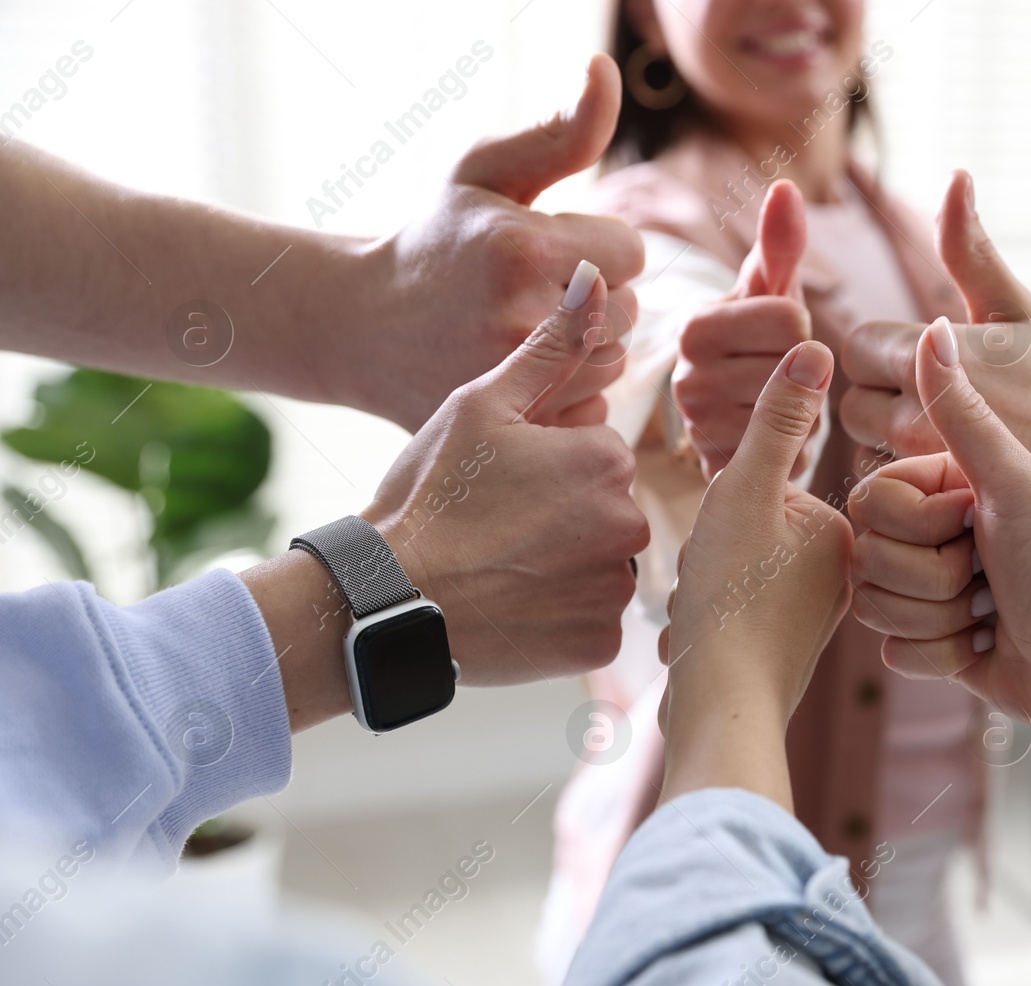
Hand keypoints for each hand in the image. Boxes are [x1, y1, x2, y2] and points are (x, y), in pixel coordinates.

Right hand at [359, 54, 645, 429]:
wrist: (364, 326)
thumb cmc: (437, 240)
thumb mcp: (486, 171)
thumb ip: (561, 130)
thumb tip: (606, 69)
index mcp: (524, 248)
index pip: (631, 251)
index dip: (599, 246)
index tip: (554, 250)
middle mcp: (522, 318)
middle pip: (630, 311)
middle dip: (595, 298)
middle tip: (536, 293)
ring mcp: (516, 380)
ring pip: (614, 363)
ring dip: (586, 348)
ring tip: (529, 331)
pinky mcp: (515, 425)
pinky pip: (594, 413)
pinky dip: (572, 395)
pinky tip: (529, 375)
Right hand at [364, 263, 649, 684]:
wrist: (385, 599)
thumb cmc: (429, 494)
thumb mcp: (482, 403)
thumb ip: (550, 345)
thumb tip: (595, 278)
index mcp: (606, 461)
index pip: (599, 457)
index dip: (549, 468)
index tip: (502, 486)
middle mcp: (628, 526)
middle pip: (607, 513)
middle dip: (564, 518)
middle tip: (497, 529)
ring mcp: (615, 590)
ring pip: (601, 568)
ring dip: (564, 567)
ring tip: (501, 567)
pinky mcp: (599, 645)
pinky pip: (592, 623)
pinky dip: (560, 618)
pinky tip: (512, 606)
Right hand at [658, 341, 852, 807]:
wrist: (717, 709)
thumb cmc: (731, 600)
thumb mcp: (745, 491)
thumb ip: (777, 419)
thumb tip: (817, 343)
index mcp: (847, 534)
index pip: (763, 485)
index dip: (726, 507)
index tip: (729, 548)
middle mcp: (842, 576)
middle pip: (747, 529)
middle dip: (712, 551)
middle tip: (715, 582)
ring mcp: (812, 617)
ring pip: (732, 568)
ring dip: (703, 583)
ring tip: (708, 612)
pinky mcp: (782, 652)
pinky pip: (730, 609)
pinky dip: (706, 617)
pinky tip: (702, 639)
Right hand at [672, 180, 812, 479]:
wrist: (733, 417)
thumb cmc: (758, 342)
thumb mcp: (769, 292)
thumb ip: (780, 243)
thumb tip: (786, 186)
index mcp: (696, 328)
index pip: (791, 321)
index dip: (802, 329)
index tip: (777, 337)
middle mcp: (686, 379)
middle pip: (796, 368)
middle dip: (803, 372)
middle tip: (779, 375)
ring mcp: (700, 432)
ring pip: (796, 412)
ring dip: (803, 410)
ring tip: (777, 405)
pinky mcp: (719, 471)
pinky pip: (788, 453)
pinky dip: (793, 446)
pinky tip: (773, 438)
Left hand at [839, 171, 1030, 544]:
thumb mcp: (1018, 307)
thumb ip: (969, 248)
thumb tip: (955, 174)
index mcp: (930, 358)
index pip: (857, 346)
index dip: (890, 350)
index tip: (935, 360)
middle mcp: (916, 418)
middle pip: (852, 400)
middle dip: (886, 395)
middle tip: (939, 400)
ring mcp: (921, 472)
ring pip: (865, 447)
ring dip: (892, 440)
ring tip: (947, 436)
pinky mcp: (928, 514)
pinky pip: (888, 491)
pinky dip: (907, 482)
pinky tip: (948, 473)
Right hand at [848, 317, 1030, 733]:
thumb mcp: (1013, 479)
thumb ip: (960, 409)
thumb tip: (935, 325)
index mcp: (944, 489)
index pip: (868, 503)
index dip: (917, 524)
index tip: (976, 522)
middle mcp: (933, 538)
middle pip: (866, 560)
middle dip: (930, 578)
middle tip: (991, 575)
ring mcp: (932, 593)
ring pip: (875, 608)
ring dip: (939, 619)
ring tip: (994, 612)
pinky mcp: (936, 647)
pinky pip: (896, 654)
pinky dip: (945, 657)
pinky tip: (989, 646)